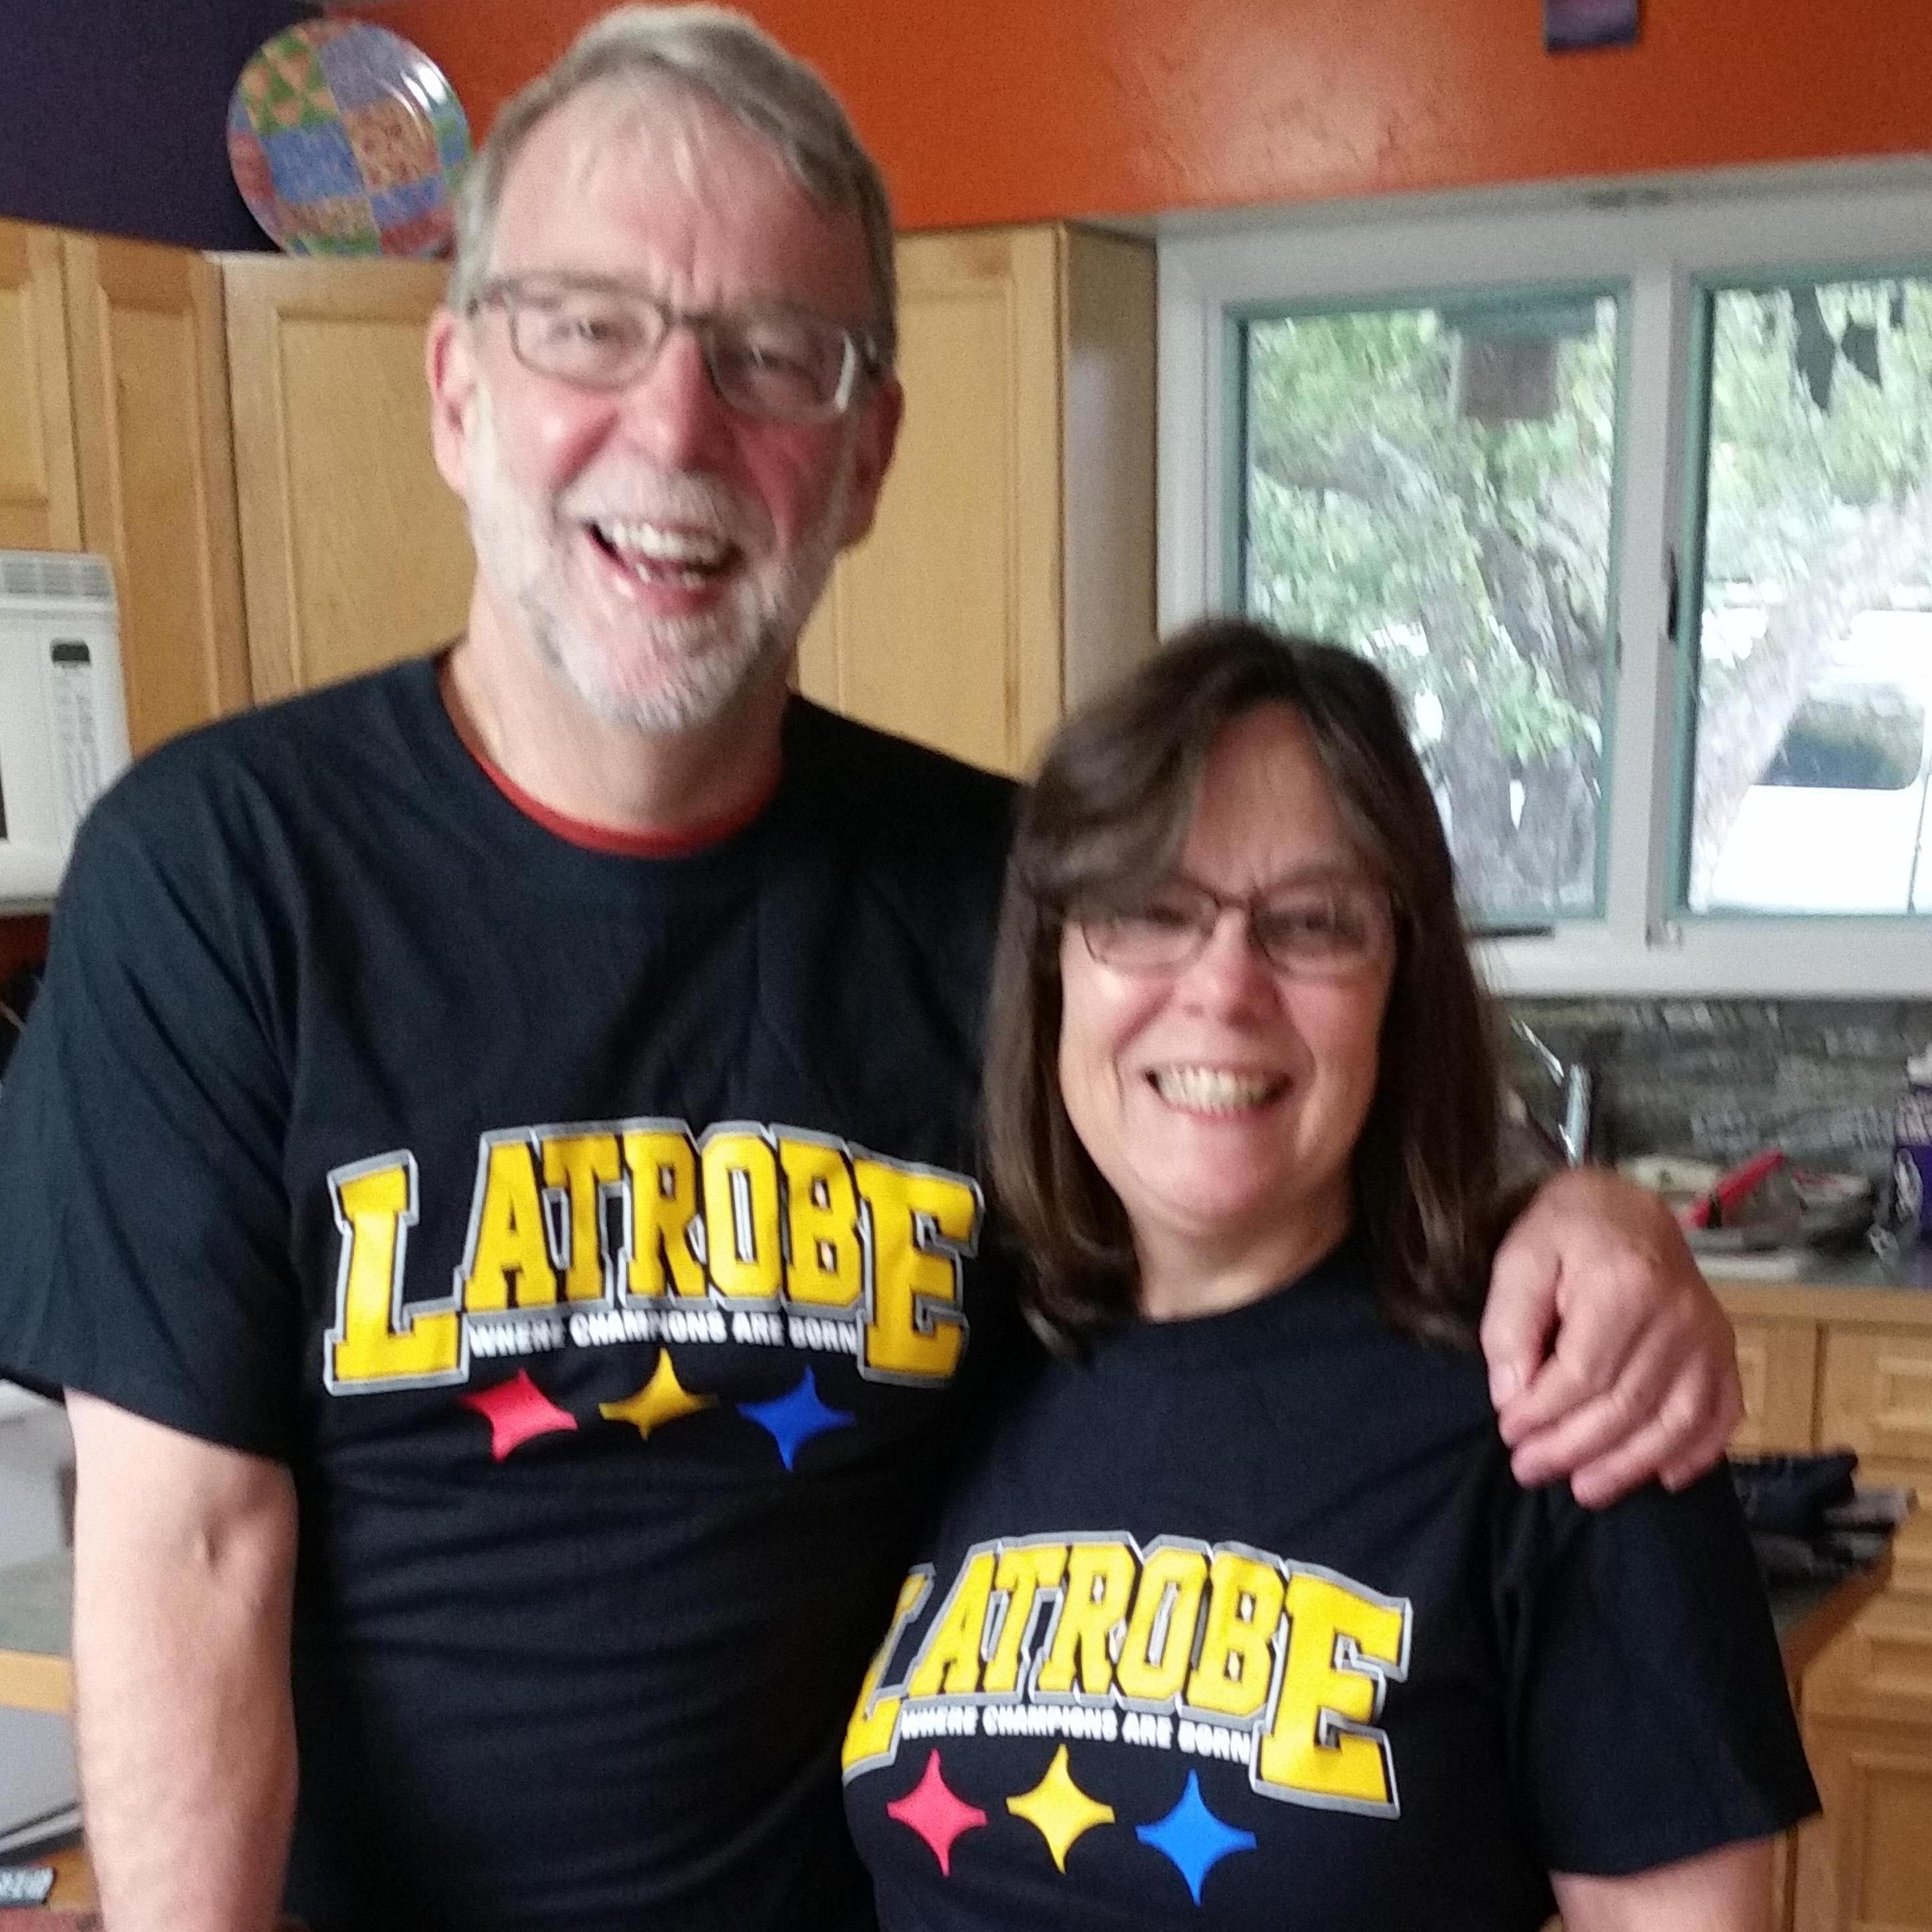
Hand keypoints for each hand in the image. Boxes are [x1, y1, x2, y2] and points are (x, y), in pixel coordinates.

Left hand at [1480, 1167, 1741, 1506]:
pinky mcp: (1725, 1349)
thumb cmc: (1564, 1231)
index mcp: (1624, 1285)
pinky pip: (1721, 1413)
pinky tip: (1663, 1478)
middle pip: (1626, 1404)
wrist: (1625, 1205)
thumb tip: (1511, 1397)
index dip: (1542, 1413)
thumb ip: (1509, 1326)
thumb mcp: (1519, 1259)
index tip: (1509, 1431)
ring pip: (1674, 1421)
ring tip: (1584, 1489)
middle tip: (1529, 1470)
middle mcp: (1678, 1315)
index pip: (1581, 1373)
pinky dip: (1696, 1452)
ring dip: (1629, 1465)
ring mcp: (1710, 1336)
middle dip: (1573, 1448)